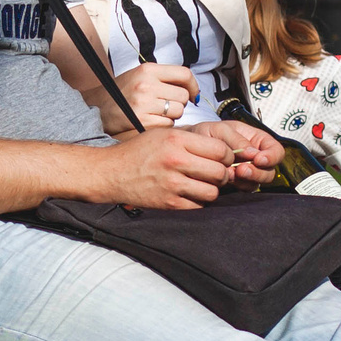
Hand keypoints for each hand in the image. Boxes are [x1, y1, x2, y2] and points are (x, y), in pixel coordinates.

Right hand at [101, 63, 196, 132]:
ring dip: (172, 115)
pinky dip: (163, 126)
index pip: (184, 74)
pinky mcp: (142, 122)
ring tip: (156, 113)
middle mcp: (146, 85)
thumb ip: (163, 78)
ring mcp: (144, 104)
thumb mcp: (140, 75)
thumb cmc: (120, 93)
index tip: (193, 94)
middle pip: (183, 96)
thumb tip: (191, 88)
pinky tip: (150, 122)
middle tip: (166, 105)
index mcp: (147, 70)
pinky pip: (168, 125)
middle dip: (179, 103)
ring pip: (178, 112)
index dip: (193, 86)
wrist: (95, 109)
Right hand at [101, 126, 257, 208]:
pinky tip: (191, 193)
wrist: (112, 172)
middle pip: (220, 172)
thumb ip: (193, 140)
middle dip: (223, 174)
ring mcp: (172, 184)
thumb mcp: (165, 134)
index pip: (221, 150)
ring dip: (212, 189)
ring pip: (212, 192)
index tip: (224, 158)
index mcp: (178, 140)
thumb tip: (224, 150)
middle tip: (217, 173)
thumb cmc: (139, 151)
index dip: (228, 155)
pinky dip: (199, 201)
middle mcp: (176, 161)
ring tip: (204, 184)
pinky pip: (198, 205)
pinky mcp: (169, 203)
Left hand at [185, 119, 281, 185]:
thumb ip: (236, 139)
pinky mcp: (237, 184)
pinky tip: (226, 179)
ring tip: (231, 173)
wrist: (188, 148)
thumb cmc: (205, 134)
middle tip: (242, 170)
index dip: (272, 157)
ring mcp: (247, 172)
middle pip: (270, 170)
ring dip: (247, 180)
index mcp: (256, 140)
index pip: (276, 150)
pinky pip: (245, 189)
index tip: (259, 159)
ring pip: (258, 182)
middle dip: (258, 172)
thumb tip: (252, 153)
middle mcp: (255, 158)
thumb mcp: (220, 130)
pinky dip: (237, 186)